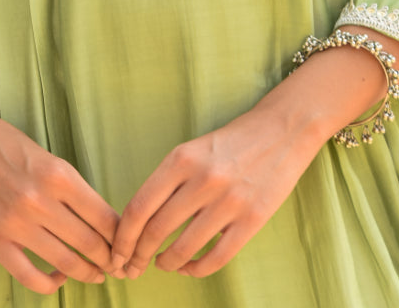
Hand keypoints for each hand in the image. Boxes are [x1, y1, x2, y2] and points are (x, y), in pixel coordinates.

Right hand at [0, 54, 118, 295]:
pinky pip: (29, 276)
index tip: (127, 245)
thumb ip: (73, 190)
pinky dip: (50, 283)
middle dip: (109, 258)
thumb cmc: (11, 145)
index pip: (104, 217)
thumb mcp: (50, 158)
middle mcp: (39, 200)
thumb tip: (103, 223)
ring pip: (65, 262)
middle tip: (117, 264)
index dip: (121, 237)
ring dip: (86, 272)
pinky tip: (58, 277)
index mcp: (59, 175)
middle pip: (89, 243)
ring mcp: (15, 223)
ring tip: (95, 273)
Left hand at [110, 26, 398, 280]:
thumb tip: (142, 223)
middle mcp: (202, 180)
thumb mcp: (194, 150)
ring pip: (183, 248)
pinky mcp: (252, 219)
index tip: (116, 252)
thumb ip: (170, 182)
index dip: (122, 237)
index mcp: (182, 159)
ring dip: (167, 263)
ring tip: (162, 264)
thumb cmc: (232, 141)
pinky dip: (196, 269)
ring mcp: (228, 201)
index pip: (139, 207)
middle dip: (138, 254)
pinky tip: (189, 267)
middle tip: (132, 265)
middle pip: (156, 230)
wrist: (282, 129)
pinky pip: (216, 257)